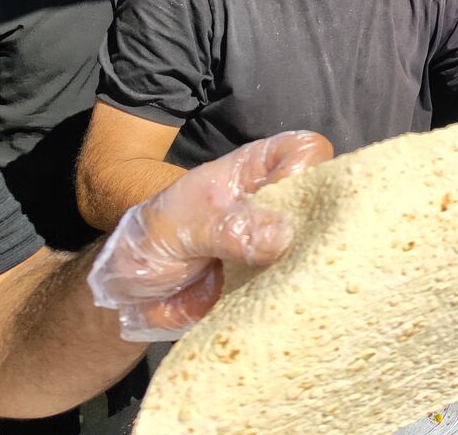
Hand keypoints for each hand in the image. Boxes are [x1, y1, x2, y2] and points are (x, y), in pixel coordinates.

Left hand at [89, 131, 333, 341]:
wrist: (130, 295)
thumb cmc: (153, 239)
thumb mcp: (182, 225)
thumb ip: (229, 228)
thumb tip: (284, 236)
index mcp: (257, 171)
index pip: (306, 152)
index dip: (310, 170)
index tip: (294, 206)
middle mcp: (279, 203)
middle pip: (328, 199)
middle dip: (327, 226)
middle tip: (301, 257)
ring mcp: (282, 245)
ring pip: (323, 246)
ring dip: (315, 267)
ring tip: (292, 287)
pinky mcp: (280, 283)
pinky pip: (304, 286)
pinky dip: (302, 297)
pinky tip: (290, 306)